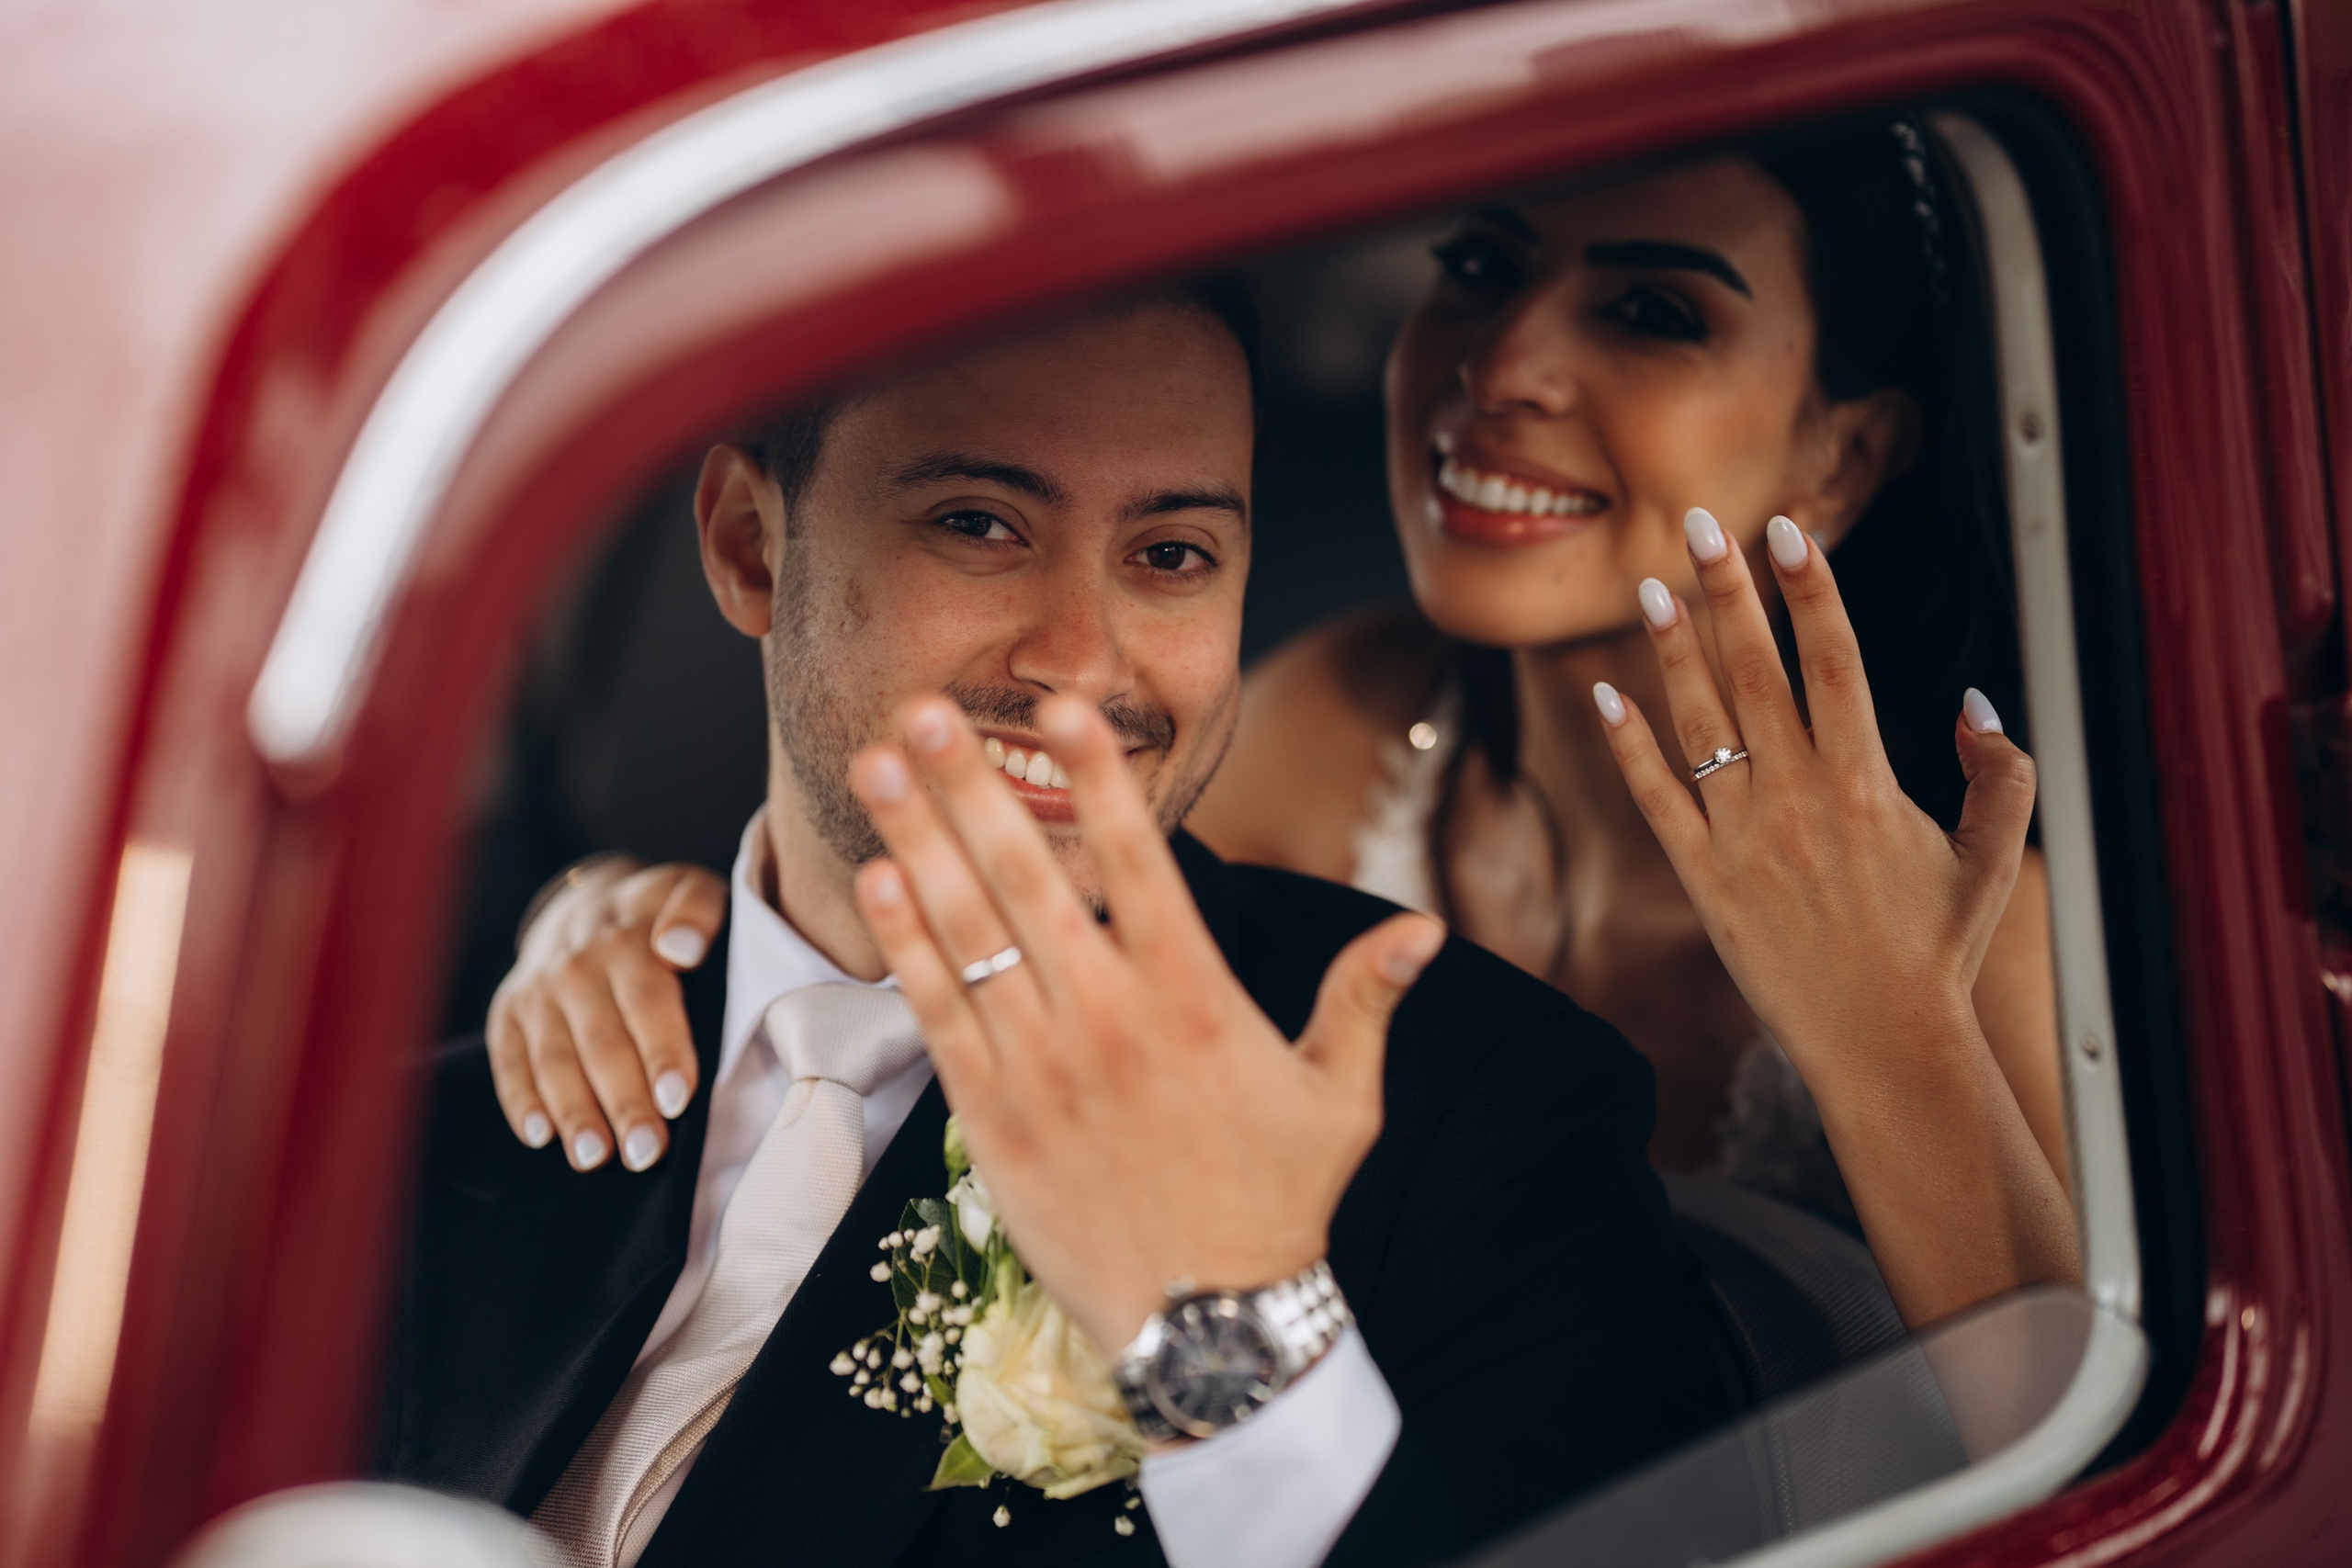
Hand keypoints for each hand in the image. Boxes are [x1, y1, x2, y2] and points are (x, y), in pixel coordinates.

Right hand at [486, 859, 725, 1170]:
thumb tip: (680, 948)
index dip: (662, 1051)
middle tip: (646, 1153)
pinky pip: (509, 1063)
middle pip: (602, 1044)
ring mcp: (538, 994)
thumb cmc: (657, 914)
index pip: (647, 1001)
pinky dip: (522, 1102)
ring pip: (555, 1061)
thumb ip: (698, 912)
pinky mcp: (508, 1016)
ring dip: (574, 1113)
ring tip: (595, 1157)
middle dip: (624, 1103)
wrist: (585, 904)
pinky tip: (540, 1138)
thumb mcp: (690, 891)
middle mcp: (576, 968)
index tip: (677, 1099)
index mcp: (628, 940)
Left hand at [846, 694, 1445, 1355]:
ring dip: (919, 839)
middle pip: (1028, 877)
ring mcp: (1042, 1067)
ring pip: (968, 933)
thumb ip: (1366, 1000)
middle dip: (971, 784)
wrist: (1205, 1328)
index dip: (1100, 777)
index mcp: (1194, 998)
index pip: (1139, 861)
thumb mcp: (1339, 1099)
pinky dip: (906, 944)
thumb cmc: (1276, 1204)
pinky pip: (937, 1014)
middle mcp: (1108, 1019)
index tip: (1063, 706)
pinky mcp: (991, 1119)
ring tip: (879, 761)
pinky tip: (880, 879)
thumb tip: (1426, 927)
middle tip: (928, 707)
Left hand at [1597, 508, 2076, 1323]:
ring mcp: (1744, 838)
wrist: (1883, 1046)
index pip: (1835, 661)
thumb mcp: (1991, 858)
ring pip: (1700, 724)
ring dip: (1672, 651)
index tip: (1789, 530)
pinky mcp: (1703, 880)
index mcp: (1869, 783)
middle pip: (1757, 672)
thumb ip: (2001, 774)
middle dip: (1730, 591)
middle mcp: (1800, 800)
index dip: (1811, 590)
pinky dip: (1627, 746)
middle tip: (1703, 521)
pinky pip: (1656, 799)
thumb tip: (1977, 700)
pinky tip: (1602, 695)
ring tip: (1652, 587)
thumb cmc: (1938, 952)